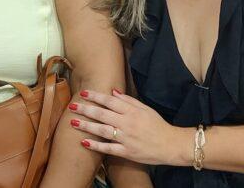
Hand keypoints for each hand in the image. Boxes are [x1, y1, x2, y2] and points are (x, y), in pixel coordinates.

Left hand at [70, 89, 186, 165]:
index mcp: (132, 111)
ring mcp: (126, 138)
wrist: (171, 145)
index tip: (83, 93)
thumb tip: (113, 91)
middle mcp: (127, 123)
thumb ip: (128, 101)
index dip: (95, 96)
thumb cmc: (158, 125)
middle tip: (72, 106)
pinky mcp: (127, 152)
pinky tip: (84, 142)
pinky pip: (108, 148)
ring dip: (87, 126)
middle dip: (86, 110)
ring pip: (102, 130)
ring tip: (73, 122)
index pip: (110, 101)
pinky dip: (96, 146)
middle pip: (102, 114)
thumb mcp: (145, 109)